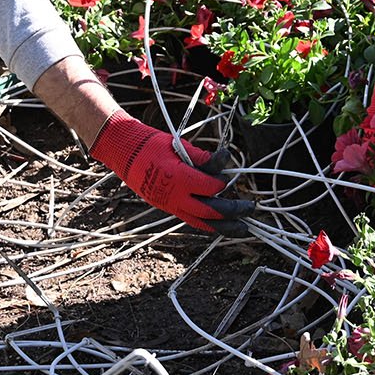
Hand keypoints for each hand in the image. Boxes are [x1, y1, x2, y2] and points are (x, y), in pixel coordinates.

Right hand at [89, 113, 250, 233]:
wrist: (124, 153)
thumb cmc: (151, 145)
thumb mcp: (178, 146)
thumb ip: (201, 157)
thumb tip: (223, 160)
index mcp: (178, 178)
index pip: (209, 186)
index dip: (223, 183)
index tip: (231, 176)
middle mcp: (175, 196)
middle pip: (210, 210)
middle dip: (232, 211)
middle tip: (250, 208)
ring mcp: (171, 205)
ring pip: (201, 221)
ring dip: (223, 226)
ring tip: (241, 228)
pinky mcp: (168, 207)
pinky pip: (191, 219)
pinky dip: (207, 224)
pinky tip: (219, 226)